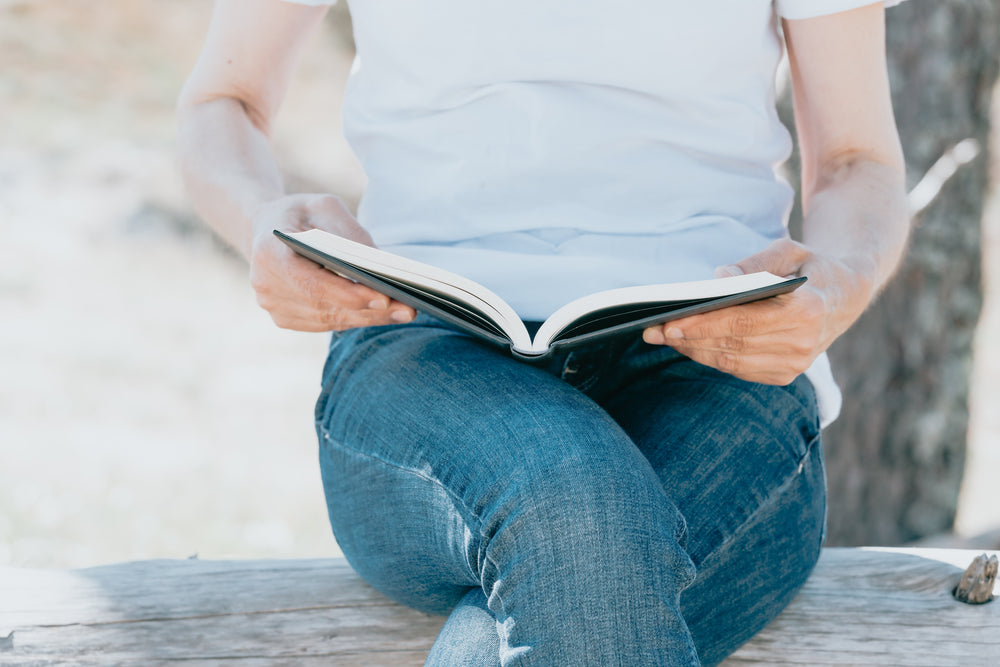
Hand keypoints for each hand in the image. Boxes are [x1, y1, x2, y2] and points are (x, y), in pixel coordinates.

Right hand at [248, 194, 415, 330]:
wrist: (266, 227)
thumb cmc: (302, 213)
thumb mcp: (325, 206)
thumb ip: (349, 232)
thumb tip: (380, 265)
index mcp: (269, 253)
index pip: (312, 283)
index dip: (348, 294)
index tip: (384, 297)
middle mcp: (266, 285)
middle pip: (324, 306)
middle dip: (369, 310)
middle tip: (408, 309)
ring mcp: (272, 306)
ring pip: (328, 320)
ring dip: (368, 318)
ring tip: (404, 312)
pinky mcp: (284, 317)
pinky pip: (325, 323)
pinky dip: (355, 318)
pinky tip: (383, 314)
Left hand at [642, 239, 874, 384]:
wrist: (846, 294)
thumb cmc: (810, 266)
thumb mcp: (788, 250)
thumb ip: (753, 264)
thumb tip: (717, 280)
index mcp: (807, 310)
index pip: (744, 321)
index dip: (704, 324)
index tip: (670, 322)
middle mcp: (803, 343)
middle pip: (732, 344)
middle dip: (689, 338)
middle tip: (653, 330)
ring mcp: (796, 364)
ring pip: (731, 361)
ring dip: (694, 350)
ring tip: (662, 337)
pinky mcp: (785, 375)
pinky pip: (738, 368)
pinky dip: (710, 356)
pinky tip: (687, 344)